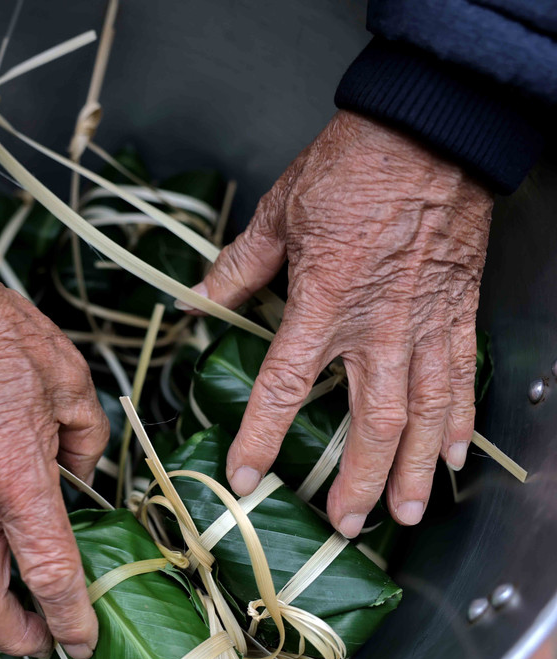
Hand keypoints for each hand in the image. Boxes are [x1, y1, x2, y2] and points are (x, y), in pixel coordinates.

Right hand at [0, 270, 107, 657]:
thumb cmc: (2, 337)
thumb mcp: (71, 382)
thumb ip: (88, 442)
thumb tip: (84, 477)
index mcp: (15, 475)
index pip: (46, 572)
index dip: (69, 618)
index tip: (83, 641)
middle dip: (14, 637)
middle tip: (45, 639)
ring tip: (9, 607)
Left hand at [192, 110, 492, 536]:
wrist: (430, 133)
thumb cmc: (352, 168)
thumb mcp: (278, 214)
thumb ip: (237, 268)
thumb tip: (194, 300)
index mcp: (322, 304)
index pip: (284, 388)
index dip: (262, 440)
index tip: (246, 478)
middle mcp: (377, 327)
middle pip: (370, 424)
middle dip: (356, 483)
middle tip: (343, 525)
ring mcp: (424, 324)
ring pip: (423, 416)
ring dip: (414, 472)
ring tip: (406, 516)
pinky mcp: (456, 312)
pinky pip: (462, 379)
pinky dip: (461, 422)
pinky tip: (456, 456)